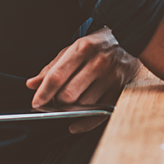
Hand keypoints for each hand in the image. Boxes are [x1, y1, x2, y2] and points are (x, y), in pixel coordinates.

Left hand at [26, 27, 141, 132]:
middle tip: (54, 101)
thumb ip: (52, 67)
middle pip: (69, 94)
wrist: (131, 39)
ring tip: (70, 103)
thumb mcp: (74, 49)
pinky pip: (99, 113)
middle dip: (57, 102)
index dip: (44, 92)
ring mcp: (111, 76)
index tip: (36, 103)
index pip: (57, 75)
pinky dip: (84, 122)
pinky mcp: (120, 88)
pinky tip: (75, 123)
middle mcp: (98, 62)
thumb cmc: (98, 45)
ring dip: (72, 109)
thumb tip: (32, 84)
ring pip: (83, 105)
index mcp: (82, 49)